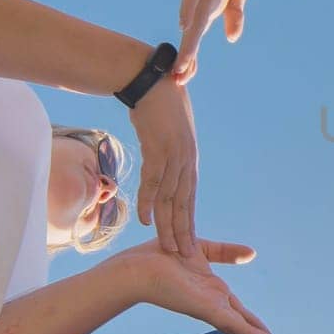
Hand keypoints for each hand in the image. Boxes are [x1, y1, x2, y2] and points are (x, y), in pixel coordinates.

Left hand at [117, 237, 282, 333]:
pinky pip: (235, 324)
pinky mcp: (208, 310)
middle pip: (247, 327)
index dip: (258, 326)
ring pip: (244, 331)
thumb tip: (252, 253)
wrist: (138, 268)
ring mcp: (212, 310)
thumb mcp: (203, 250)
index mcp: (215, 294)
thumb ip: (227, 252)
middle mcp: (216, 306)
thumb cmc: (161, 257)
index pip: (243, 314)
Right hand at [128, 75, 198, 256]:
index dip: (189, 222)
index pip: (190, 198)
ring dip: (167, 223)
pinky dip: (147, 200)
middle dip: (182, 231)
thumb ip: (168, 152)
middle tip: (183, 257)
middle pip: (183, 203)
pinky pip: (152, 180)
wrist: (150, 76)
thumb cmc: (159, 103)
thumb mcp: (169, 132)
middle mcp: (185, 160)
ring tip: (167, 247)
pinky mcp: (158, 148)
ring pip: (170, 197)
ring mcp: (173, 155)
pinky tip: (144, 219)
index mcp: (189, 159)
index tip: (189, 245)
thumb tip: (162, 164)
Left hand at [176, 0, 266, 82]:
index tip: (183, 81)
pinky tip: (184, 23)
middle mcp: (206, 0)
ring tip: (182, 65)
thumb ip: (234, 14)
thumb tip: (231, 39)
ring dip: (188, 42)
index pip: (198, 37)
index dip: (191, 58)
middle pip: (193, 34)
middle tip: (177, 82)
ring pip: (194, 18)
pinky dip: (190, 7)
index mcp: (212, 6)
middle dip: (186, 58)